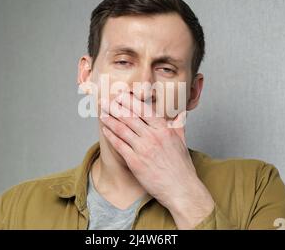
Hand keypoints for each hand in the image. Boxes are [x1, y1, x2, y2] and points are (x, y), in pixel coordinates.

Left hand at [99, 93, 214, 228]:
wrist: (181, 189)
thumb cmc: (182, 167)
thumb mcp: (183, 141)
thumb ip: (179, 125)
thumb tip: (181, 114)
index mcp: (164, 129)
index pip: (144, 109)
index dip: (130, 101)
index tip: (121, 96)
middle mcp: (153, 136)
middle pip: (130, 116)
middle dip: (115, 107)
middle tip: (105, 101)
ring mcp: (143, 149)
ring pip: (122, 129)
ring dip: (110, 119)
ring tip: (102, 113)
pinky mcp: (135, 162)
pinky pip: (119, 145)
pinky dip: (111, 136)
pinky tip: (105, 130)